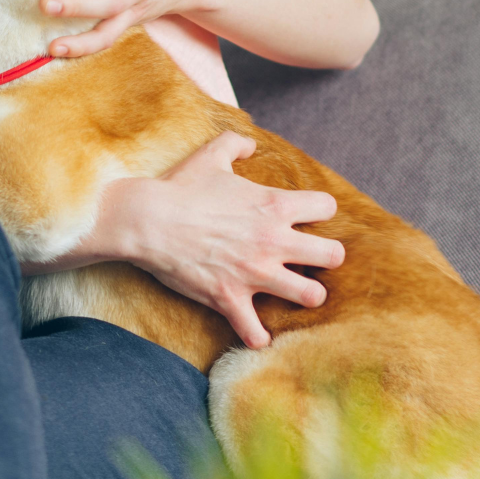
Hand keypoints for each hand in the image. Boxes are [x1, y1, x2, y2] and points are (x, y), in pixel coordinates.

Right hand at [100, 131, 343, 347]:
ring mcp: (254, 273)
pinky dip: (258, 335)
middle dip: (327, 257)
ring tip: (297, 293)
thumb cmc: (180, 188)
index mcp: (275, 205)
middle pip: (333, 256)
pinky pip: (255, 331)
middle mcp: (273, 241)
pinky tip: (257, 332)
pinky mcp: (230, 298)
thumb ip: (236, 144)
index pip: (327, 208)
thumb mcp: (211, 156)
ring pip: (310, 296)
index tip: (308, 216)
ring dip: (306, 296)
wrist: (147, 220)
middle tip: (312, 258)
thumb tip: (249, 143)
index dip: (320, 211)